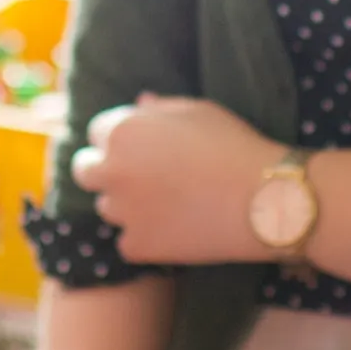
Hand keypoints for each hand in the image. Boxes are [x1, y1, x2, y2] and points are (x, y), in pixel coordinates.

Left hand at [64, 96, 279, 264]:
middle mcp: (112, 171)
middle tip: (136, 178)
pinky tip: (174, 230)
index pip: (97, 133)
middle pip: (85, 172)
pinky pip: (127, 241)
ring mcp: (122, 212)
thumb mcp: (197, 111)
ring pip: (108, 208)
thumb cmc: (235, 146)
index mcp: (122, 131)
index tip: (140, 149)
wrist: (264, 200)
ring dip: (127, 205)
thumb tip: (138, 103)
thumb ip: (158, 108)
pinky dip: (144, 238)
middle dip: (105, 171)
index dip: (119, 140)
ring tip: (166, 203)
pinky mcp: (137, 246)